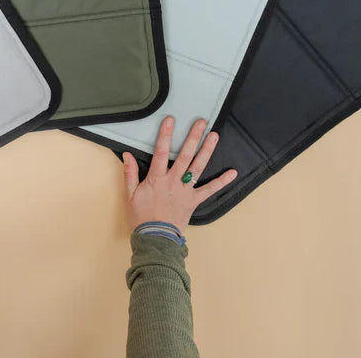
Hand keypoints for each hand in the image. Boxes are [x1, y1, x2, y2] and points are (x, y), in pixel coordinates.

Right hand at [123, 116, 236, 233]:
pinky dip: (222, 182)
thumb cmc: (141, 217)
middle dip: (193, 137)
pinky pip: (210, 190)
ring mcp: (186, 191)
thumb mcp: (130, 195)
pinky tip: (233, 172)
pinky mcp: (194, 201)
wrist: (156, 240)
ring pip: (198, 167)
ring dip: (207, 151)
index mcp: (157, 178)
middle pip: (185, 156)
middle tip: (202, 122)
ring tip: (214, 136)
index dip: (165, 135)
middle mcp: (173, 181)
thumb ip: (130, 173)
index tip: (171, 120)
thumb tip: (127, 154)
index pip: (161, 152)